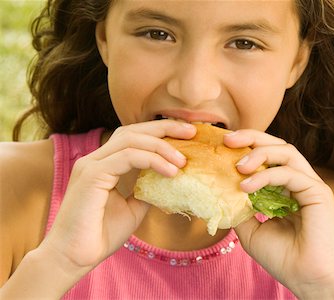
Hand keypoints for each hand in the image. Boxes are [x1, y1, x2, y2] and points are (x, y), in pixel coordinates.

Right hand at [40, 121, 195, 271]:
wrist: (75, 258)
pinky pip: (127, 157)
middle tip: (191, 132)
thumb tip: (169, 179)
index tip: (187, 136)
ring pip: (131, 140)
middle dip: (164, 128)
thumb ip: (147, 190)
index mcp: (104, 164)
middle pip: (132, 131)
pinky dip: (152, 160)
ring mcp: (91, 164)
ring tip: (183, 161)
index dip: (160, 132)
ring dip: (161, 147)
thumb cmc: (101, 235)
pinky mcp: (91, 175)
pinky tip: (170, 172)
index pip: (133, 137)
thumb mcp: (133, 208)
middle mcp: (96, 159)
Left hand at [225, 130, 333, 297]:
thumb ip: (238, 208)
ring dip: (259, 153)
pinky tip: (247, 186)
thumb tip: (219, 191)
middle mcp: (299, 182)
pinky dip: (266, 175)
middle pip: (278, 146)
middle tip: (227, 139)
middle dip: (252, 138)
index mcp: (285, 189)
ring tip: (238, 165)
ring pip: (287, 151)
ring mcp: (310, 185)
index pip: (267, 158)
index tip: (222, 146)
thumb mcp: (250, 230)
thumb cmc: (283, 258)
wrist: (307, 279)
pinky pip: (290, 173)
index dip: (246, 148)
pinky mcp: (318, 191)